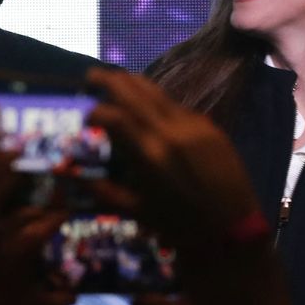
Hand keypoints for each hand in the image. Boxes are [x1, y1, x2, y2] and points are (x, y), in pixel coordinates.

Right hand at [83, 69, 262, 251]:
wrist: (234, 228)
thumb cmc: (181, 225)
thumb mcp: (137, 211)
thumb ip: (102, 189)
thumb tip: (70, 176)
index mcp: (149, 153)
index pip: (113, 115)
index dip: (93, 110)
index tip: (83, 115)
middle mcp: (170, 131)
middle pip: (133, 90)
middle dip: (107, 79)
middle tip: (90, 76)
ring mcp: (193, 124)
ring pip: (156, 91)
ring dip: (132, 82)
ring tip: (116, 79)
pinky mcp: (210, 126)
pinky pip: (176, 105)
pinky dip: (157, 100)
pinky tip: (150, 107)